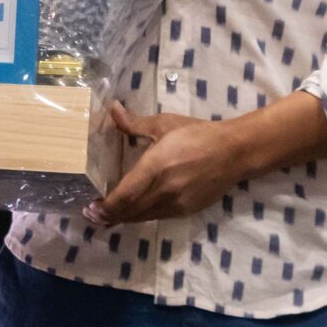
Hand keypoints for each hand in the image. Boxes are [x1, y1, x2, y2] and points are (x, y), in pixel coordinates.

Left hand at [90, 103, 241, 225]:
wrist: (235, 152)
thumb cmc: (197, 134)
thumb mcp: (164, 123)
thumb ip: (134, 122)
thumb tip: (112, 108)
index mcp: (157, 167)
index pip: (125, 195)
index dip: (106, 206)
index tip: (90, 207)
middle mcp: (165, 190)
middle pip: (130, 211)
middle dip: (108, 215)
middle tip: (91, 214)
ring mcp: (177, 203)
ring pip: (143, 217)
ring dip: (122, 218)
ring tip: (105, 216)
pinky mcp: (187, 210)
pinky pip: (157, 216)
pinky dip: (140, 216)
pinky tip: (131, 212)